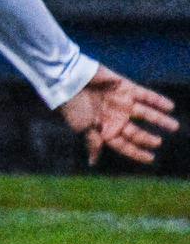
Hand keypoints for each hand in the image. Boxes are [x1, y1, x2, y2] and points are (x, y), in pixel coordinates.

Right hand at [58, 65, 177, 164]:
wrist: (69, 80)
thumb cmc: (73, 106)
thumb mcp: (82, 127)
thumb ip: (93, 143)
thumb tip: (92, 163)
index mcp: (104, 128)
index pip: (124, 144)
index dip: (136, 152)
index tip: (150, 158)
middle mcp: (115, 117)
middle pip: (136, 131)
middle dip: (147, 138)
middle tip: (159, 142)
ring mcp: (122, 102)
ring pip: (145, 114)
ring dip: (160, 120)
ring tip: (174, 126)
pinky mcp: (126, 88)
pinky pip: (146, 95)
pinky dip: (158, 101)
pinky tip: (170, 107)